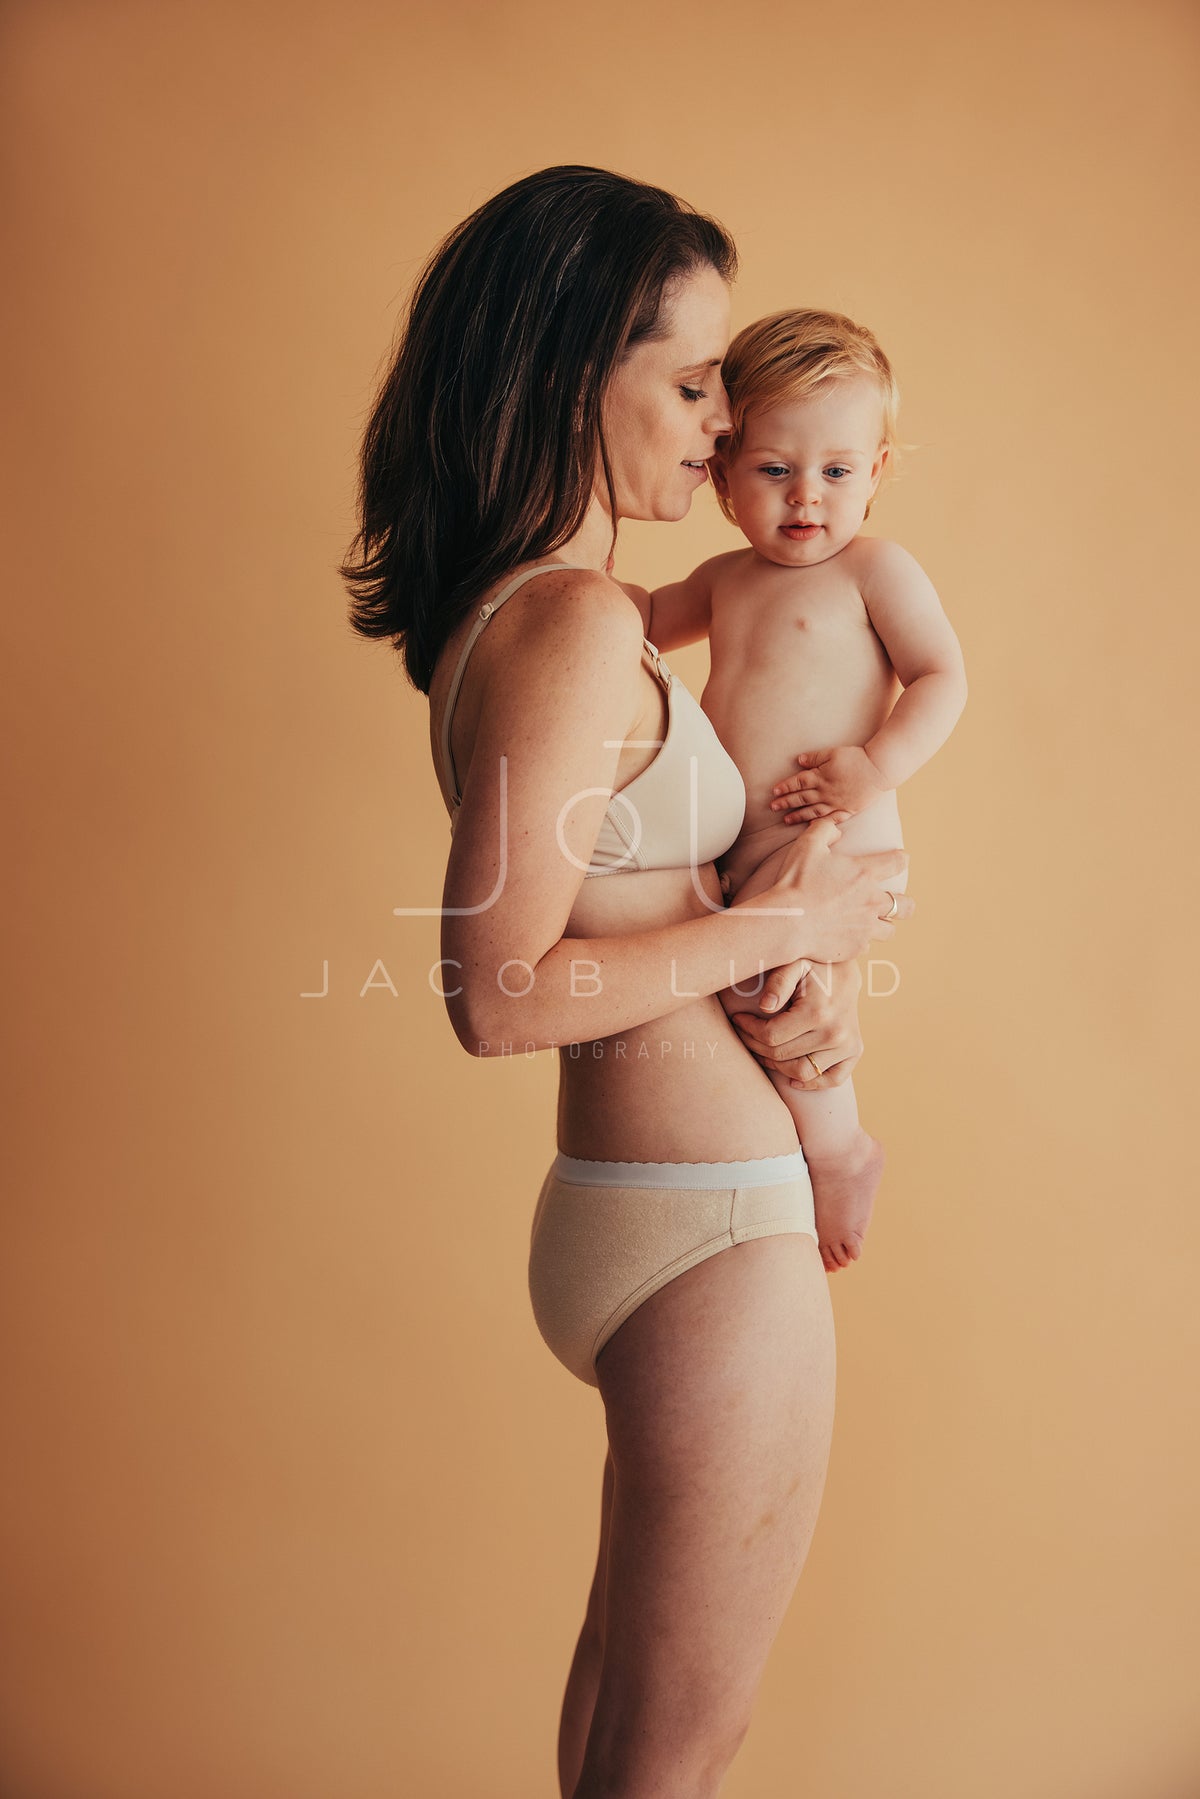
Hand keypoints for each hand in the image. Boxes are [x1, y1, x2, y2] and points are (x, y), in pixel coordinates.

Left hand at [729, 957, 863, 1090]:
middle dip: (756, 1046)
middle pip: (782, 1056)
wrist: (846, 968)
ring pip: (801, 1073)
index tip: (738, 1019)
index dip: (748, 1030)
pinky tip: (791, 1077)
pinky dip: (810, 1083)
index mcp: (818, 1012)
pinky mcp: (854, 1051)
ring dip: (776, 1065)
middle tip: (744, 1033)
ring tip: (763, 1049)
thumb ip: (778, 981)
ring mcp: (847, 1045)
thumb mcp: (794, 962)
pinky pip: (830, 1079)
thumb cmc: (813, 964)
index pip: (771, 1036)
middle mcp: (835, 1033)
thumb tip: (765, 1007)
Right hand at [741, 816, 912, 964]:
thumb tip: (837, 827)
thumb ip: (824, 829)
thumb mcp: (807, 846)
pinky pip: (866, 945)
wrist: (785, 922)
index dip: (901, 859)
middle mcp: (872, 902)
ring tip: (874, 922)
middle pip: (906, 905)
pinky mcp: (855, 947)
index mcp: (864, 874)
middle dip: (906, 903)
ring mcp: (865, 928)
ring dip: (884, 924)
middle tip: (898, 902)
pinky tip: (849, 936)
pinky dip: (860, 940)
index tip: (900, 859)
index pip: (897, 863)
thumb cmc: (795, 882)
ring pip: (889, 930)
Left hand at [769, 745, 889, 822]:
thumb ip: (814, 758)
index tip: (774, 791)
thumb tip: (798, 761)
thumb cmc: (856, 758)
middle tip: (773, 807)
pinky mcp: (847, 809)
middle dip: (786, 803)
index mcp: (821, 777)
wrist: (879, 769)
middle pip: (801, 798)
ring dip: (798, 815)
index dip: (785, 787)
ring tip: (786, 820)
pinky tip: (811, 828)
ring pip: (812, 811)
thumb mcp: (833, 753)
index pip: (798, 783)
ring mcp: (836, 803)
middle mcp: (825, 792)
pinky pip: (830, 819)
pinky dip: (820, 824)